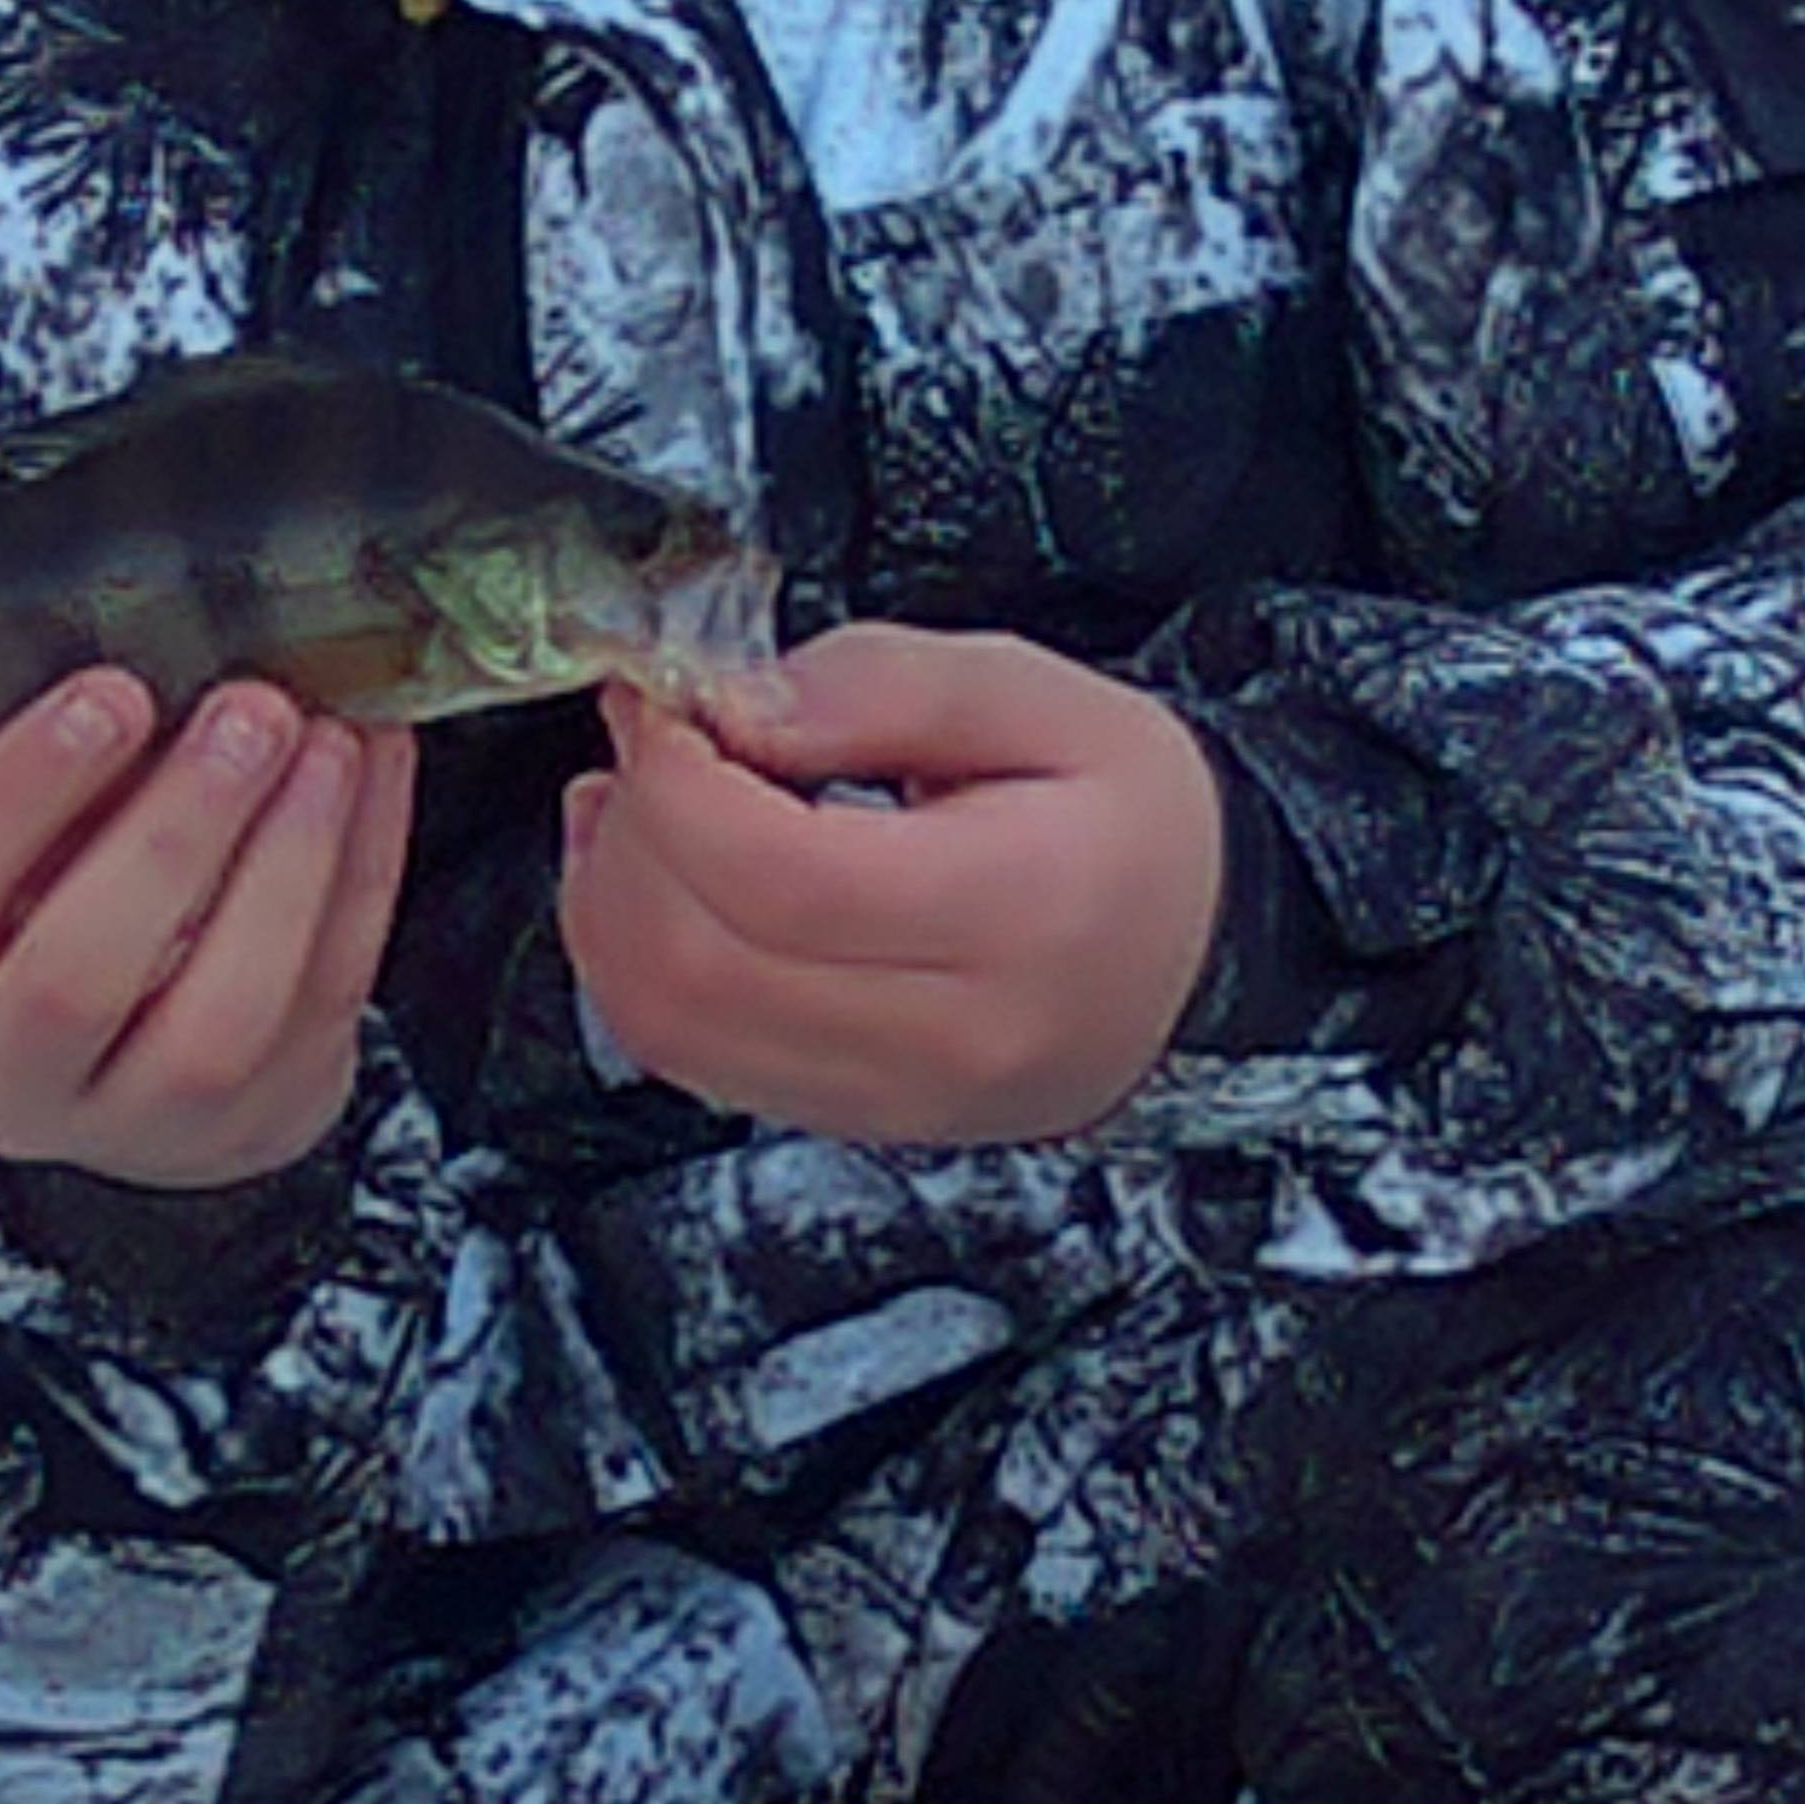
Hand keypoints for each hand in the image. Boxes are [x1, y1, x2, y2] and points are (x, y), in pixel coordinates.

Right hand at [0, 670, 419, 1189]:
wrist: (116, 1062)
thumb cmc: (37, 907)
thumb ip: (41, 769)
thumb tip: (151, 645)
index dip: (22, 787)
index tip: (111, 692)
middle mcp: (2, 1076)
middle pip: (78, 976)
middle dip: (176, 830)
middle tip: (248, 711)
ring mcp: (136, 1121)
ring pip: (219, 1019)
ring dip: (287, 861)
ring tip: (324, 740)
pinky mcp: (258, 1118)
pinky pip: (323, 998)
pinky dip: (359, 871)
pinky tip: (369, 767)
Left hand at [557, 620, 1227, 1142]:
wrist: (1194, 955)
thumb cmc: (1129, 822)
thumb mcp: (1045, 697)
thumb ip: (886, 683)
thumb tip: (735, 704)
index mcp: (1022, 912)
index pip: (783, 877)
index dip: (680, 785)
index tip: (663, 705)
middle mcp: (954, 1035)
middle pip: (703, 962)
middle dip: (635, 836)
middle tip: (648, 741)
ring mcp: (895, 1099)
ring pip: (673, 1026)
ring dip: (610, 905)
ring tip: (636, 804)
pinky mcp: (851, 1120)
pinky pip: (691, 1061)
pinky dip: (636, 967)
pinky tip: (653, 881)